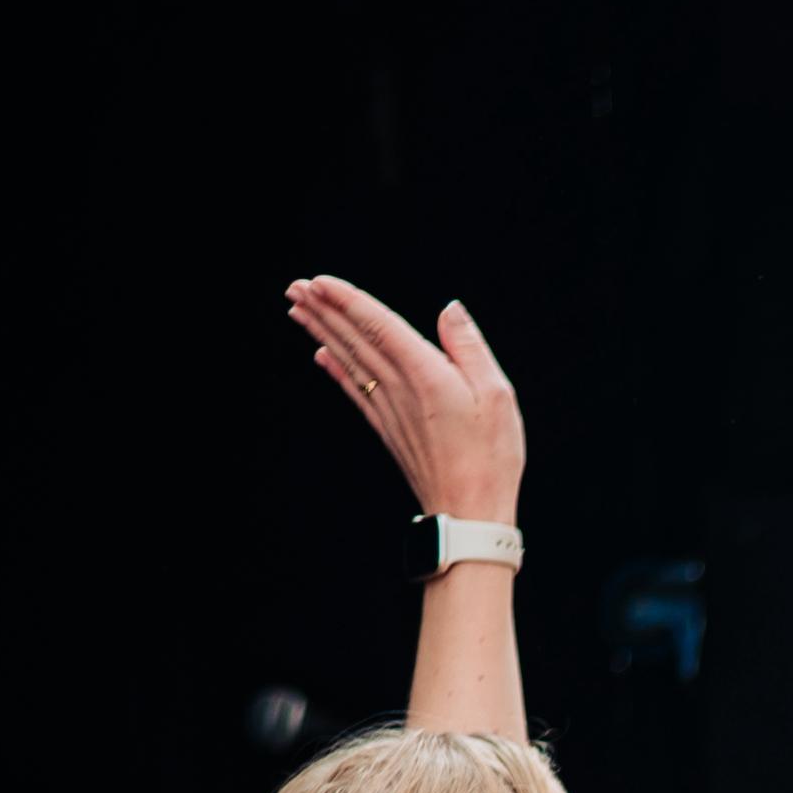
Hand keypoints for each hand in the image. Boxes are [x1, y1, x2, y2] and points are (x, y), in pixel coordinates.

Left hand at [289, 276, 524, 523]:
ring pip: (348, 360)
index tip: (319, 282)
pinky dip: (336, 369)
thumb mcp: (497, 394)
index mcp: (425, 373)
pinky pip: (355, 390)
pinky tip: (322, 355)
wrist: (469, 511)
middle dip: (323, 310)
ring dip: (322, 333)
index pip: (377, 325)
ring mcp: (388, 409)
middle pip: (354, 339)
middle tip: (296, 287)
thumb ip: (469, 347)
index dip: (347, 301)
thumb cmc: (491, 456)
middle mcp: (398, 388)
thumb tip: (450, 310)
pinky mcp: (388, 428)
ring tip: (299, 310)